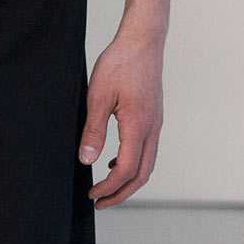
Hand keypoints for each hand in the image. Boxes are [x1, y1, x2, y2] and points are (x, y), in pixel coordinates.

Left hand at [78, 26, 163, 207]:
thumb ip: (93, 131)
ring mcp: (156, 123)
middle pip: (142, 174)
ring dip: (128, 180)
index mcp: (138, 126)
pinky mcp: (154, 117)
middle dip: (121, 193)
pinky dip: (133, 163)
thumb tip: (87, 160)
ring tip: (106, 186)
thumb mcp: (97, 96)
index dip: (109, 187)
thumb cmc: (120, 63)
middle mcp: (153, 128)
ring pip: (147, 164)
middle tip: (100, 202)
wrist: (143, 41)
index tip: (92, 194)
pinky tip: (115, 160)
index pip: (127, 170)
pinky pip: (147, 149)